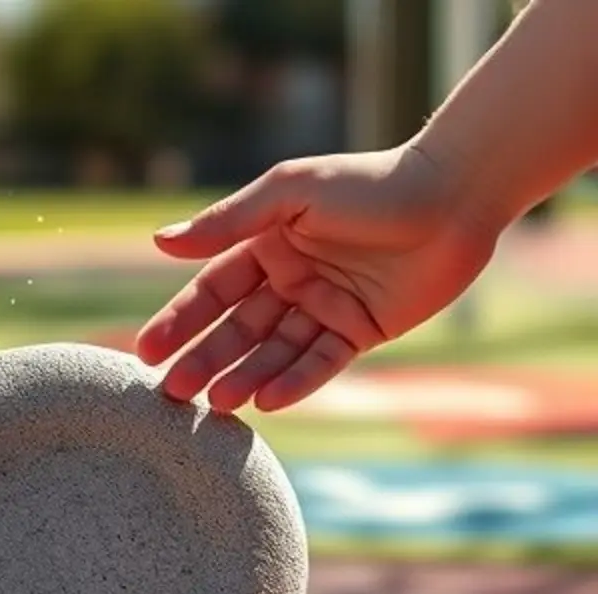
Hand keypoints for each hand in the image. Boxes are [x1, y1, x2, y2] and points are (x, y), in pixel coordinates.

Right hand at [136, 144, 502, 412]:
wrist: (454, 196)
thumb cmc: (369, 183)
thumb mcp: (290, 194)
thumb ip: (228, 222)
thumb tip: (159, 241)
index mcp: (266, 246)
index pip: (212, 291)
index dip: (180, 321)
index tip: (147, 351)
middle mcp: (290, 281)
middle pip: (237, 329)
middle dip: (205, 360)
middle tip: (173, 393)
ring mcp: (323, 310)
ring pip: (275, 353)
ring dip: (245, 377)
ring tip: (216, 403)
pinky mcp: (359, 333)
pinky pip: (320, 363)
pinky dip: (295, 383)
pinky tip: (267, 402)